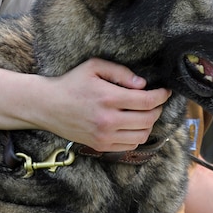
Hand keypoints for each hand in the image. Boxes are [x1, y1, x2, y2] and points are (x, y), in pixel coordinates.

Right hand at [40, 57, 170, 151]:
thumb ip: (121, 72)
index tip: (165, 91)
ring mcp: (104, 136)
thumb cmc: (72, 83)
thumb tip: (143, 84)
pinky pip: (129, 145)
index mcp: (108, 98)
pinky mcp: (100, 146)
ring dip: (149, 124)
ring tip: (146, 113)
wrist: (47, 106)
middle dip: (157, 109)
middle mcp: (108, 120)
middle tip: (156, 102)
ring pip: (142, 135)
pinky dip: (137, 136)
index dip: (161, 96)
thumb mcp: (94, 66)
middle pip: (148, 119)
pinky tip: (133, 125)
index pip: (147, 101)